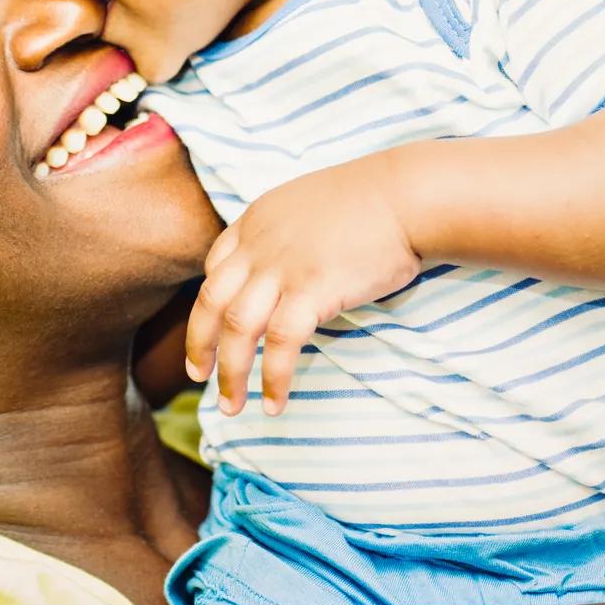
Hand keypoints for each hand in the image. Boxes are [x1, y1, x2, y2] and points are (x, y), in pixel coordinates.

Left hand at [183, 155, 419, 415]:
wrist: (406, 195)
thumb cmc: (374, 200)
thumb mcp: (311, 205)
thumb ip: (289, 235)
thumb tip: (291, 269)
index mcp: (257, 220)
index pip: (214, 267)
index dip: (208, 305)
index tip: (208, 332)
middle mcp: (260, 245)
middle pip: (211, 301)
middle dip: (199, 345)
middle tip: (198, 377)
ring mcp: (283, 268)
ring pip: (238, 328)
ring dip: (230, 374)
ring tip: (230, 408)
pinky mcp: (312, 291)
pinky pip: (280, 344)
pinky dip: (273, 378)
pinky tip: (274, 404)